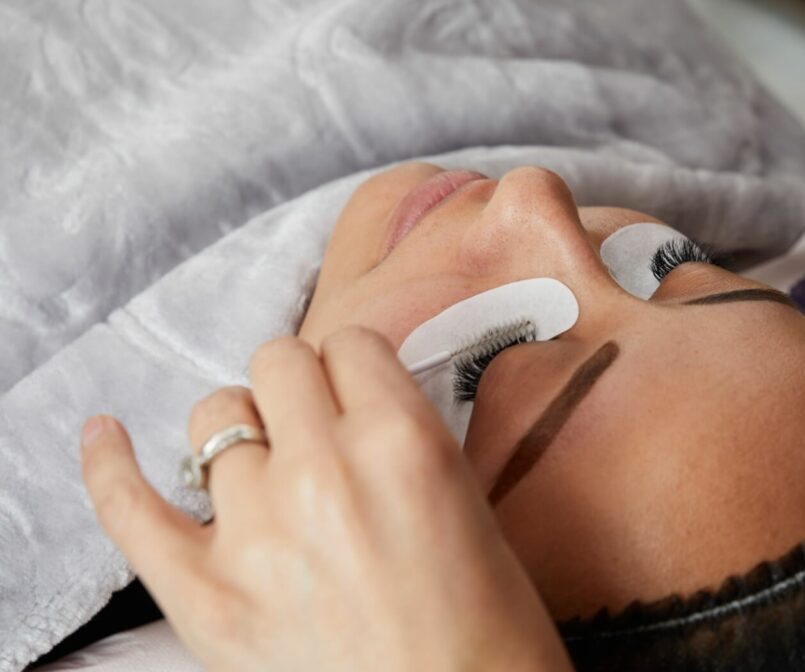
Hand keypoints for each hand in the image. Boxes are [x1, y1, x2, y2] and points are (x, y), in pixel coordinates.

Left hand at [80, 327, 571, 670]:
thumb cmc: (487, 625)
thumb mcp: (464, 497)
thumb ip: (400, 433)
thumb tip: (350, 396)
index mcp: (402, 442)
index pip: (350, 344)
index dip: (353, 368)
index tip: (354, 391)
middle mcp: (323, 472)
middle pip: (278, 362)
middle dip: (299, 388)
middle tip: (318, 429)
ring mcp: (254, 532)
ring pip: (216, 416)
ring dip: (245, 434)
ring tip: (268, 471)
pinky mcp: (204, 594)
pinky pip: (131, 507)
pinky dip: (112, 466)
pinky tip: (109, 437)